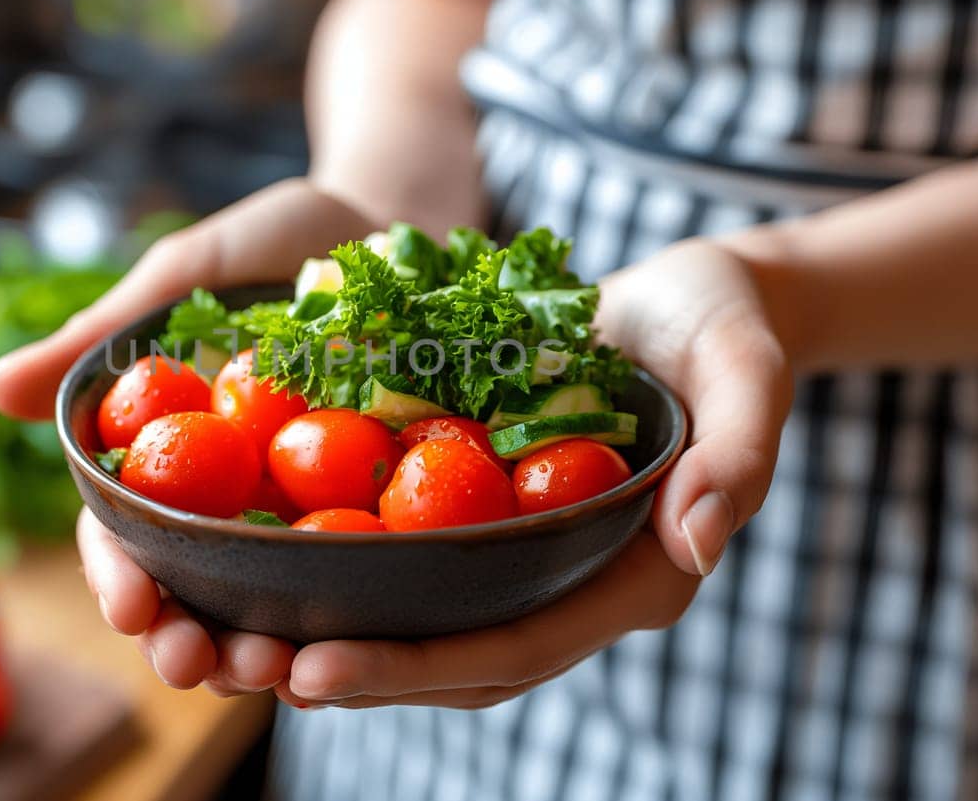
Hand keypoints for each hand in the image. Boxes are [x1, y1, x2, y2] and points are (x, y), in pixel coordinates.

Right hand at [0, 178, 373, 695]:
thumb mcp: (184, 278)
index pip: (126, 536)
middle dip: (189, 639)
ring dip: (269, 649)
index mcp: (169, 453)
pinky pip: (366, 574)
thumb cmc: (274, 240)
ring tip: (284, 675)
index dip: (119, 579)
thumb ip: (99, 337)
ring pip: (273, 603)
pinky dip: (355, 617)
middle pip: (195, 590)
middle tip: (202, 664)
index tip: (130, 610)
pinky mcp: (384, 509)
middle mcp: (229, 496)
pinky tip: (360, 647)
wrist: (395, 215)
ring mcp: (307, 509)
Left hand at [258, 238, 795, 708]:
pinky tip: (262, 553)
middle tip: (241, 668)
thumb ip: (740, 453)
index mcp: (632, 579)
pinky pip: (408, 558)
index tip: (319, 668)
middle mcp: (570, 584)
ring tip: (229, 637)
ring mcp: (527, 555)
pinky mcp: (490, 516)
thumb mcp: (748, 370)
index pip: (516, 646)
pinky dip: (339, 566)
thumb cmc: (728, 331)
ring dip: (329, 635)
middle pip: (451, 659)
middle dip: (349, 673)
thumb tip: (698, 543)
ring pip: (420, 622)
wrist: (693, 304)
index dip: (416, 667)